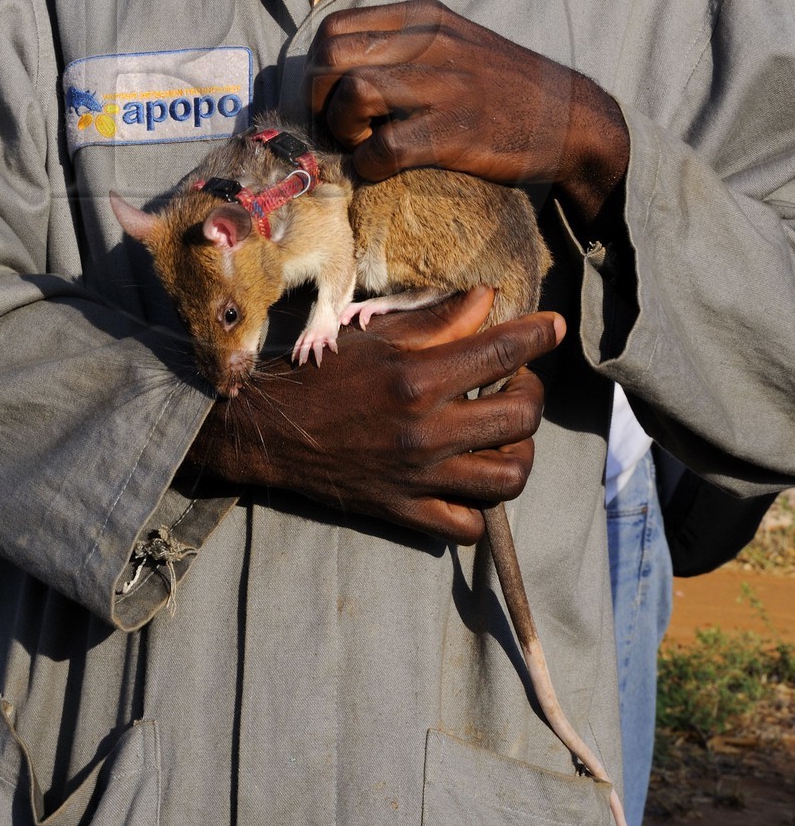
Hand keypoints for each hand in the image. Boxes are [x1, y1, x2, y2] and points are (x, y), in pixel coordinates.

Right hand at [187, 287, 561, 542]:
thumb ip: (438, 321)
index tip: (554, 326)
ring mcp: (418, 476)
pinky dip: (479, 508)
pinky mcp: (405, 511)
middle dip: (532, 393)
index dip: (539, 335)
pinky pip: (469, 526)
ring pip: (507, 477)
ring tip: (504, 434)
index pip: (501, 351)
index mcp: (416, 378)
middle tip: (518, 381)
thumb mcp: (377, 337)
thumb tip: (489, 298)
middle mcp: (424, 429)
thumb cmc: (324, 375)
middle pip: (520, 418)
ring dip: (519, 452)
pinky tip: (469, 480)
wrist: (271, 432)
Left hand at [309, 0, 628, 229]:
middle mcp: (430, 43)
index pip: (334, 28)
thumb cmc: (503, 87)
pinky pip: (384, 147)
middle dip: (320, 99)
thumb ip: (403, 47)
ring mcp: (446, 86)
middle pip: (331, 57)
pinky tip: (381, 169)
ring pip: (353, 93)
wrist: (571, 118)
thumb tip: (338, 72)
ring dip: (343, 129)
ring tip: (363, 145)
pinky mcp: (457, 132)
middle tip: (342, 127)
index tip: (331, 99)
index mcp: (423, 18)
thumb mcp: (454, 43)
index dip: (318, 69)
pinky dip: (369, 164)